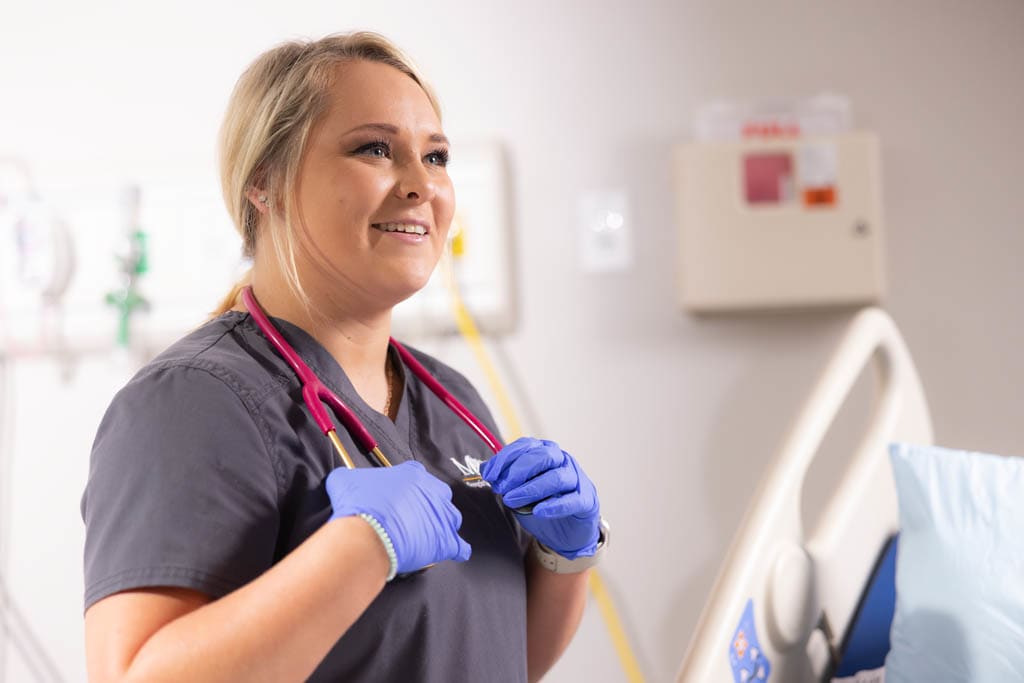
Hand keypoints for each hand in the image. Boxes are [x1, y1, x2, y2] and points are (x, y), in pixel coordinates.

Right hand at [326, 461, 471, 573]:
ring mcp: (441, 516)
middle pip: (438, 494)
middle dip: (428, 503)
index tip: (399, 495)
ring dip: (442, 524)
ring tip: (427, 534)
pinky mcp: (445, 541)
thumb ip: (349, 476)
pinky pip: (459, 546)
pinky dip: (456, 549)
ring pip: (450, 517)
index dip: (407, 486)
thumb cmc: (358, 507)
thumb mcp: (344, 480)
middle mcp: (432, 492)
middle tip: (411, 516)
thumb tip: (343, 479)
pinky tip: (452, 551)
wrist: (366, 535)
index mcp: (412, 474)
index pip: (416, 474)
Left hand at [480, 437, 600, 559]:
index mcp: (546, 452)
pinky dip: (554, 505)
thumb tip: (485, 469)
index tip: (490, 474)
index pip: (526, 446)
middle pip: (543, 457)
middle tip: (501, 488)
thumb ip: (505, 480)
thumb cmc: (541, 506)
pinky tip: (538, 511)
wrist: (565, 533)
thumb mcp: (518, 491)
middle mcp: (563, 461)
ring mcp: (577, 479)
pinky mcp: (586, 500)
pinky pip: (571, 500)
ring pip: (556, 478)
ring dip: (531, 489)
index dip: (505, 458)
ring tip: (512, 501)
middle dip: (518, 471)